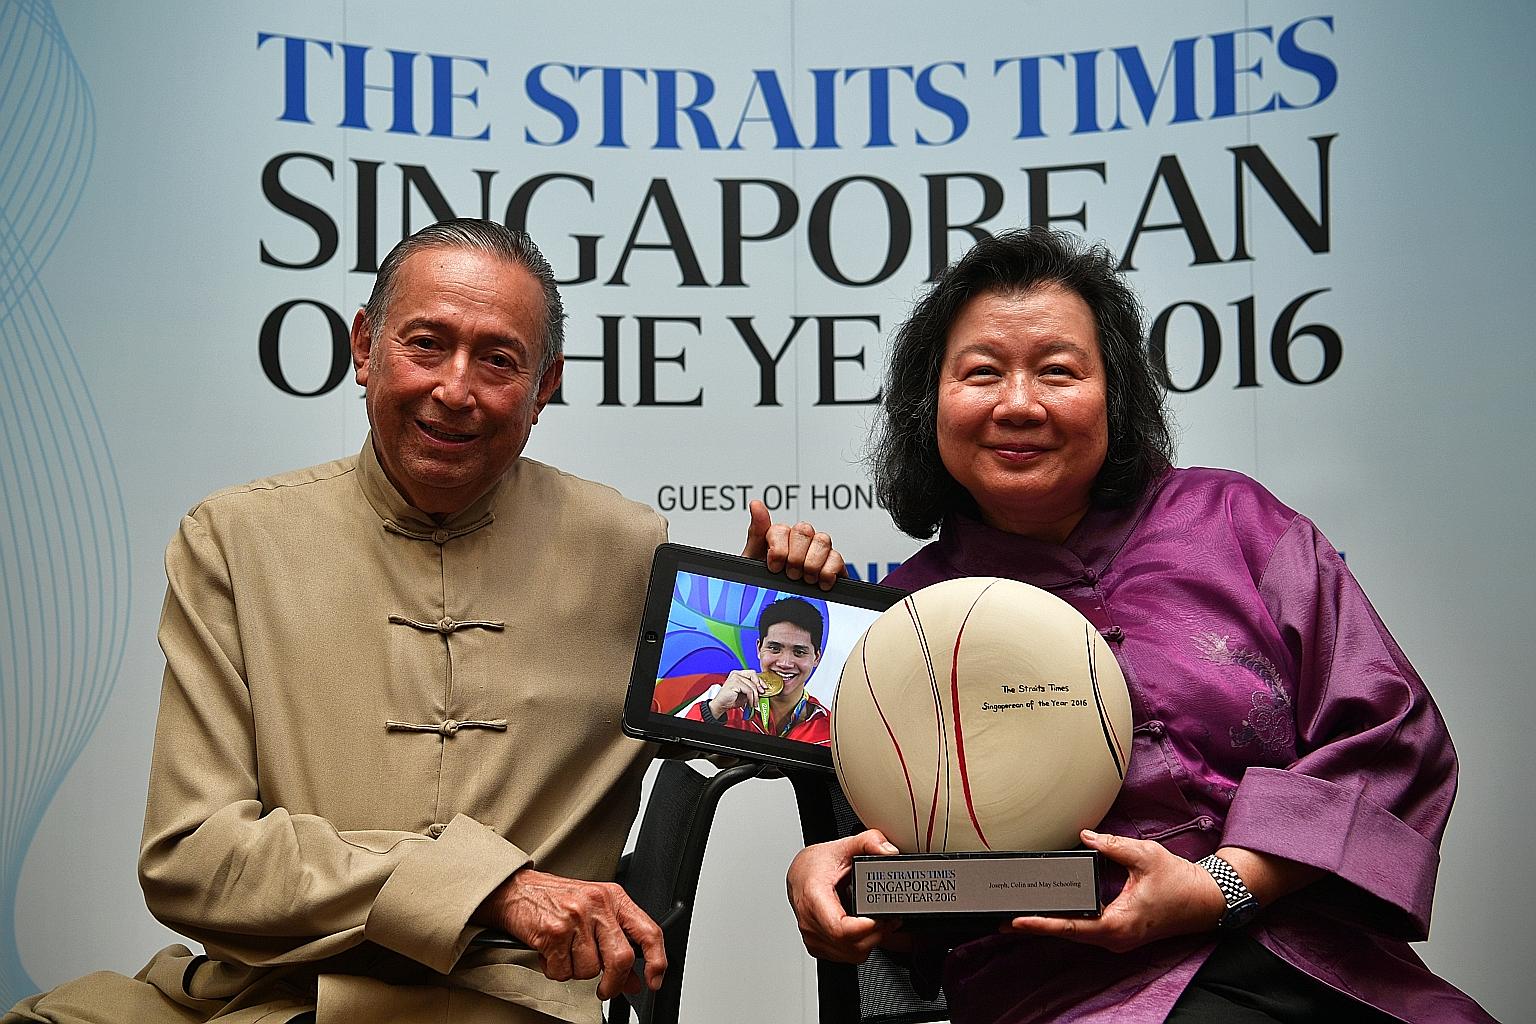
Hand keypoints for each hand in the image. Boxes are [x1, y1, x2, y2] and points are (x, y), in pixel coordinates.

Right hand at [475, 868, 665, 998]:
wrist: (515, 890)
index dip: (657, 961)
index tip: (654, 980)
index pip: (648, 931)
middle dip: (614, 983)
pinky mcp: (553, 931)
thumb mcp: (594, 914)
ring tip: (565, 952)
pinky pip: (562, 971)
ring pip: (589, 969)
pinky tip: (550, 952)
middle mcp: (598, 904)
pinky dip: (554, 970)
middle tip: (605, 989)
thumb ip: (617, 943)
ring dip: (575, 971)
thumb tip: (634, 979)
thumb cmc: (556, 900)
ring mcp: (576, 917)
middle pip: (621, 958)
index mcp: (614, 897)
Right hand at [710, 670, 765, 716]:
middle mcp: (736, 673)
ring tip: (753, 703)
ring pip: (752, 685)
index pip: (752, 673)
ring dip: (755, 696)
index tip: (764, 688)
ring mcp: (735, 677)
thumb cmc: (731, 699)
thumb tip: (761, 690)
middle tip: (760, 695)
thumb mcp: (744, 693)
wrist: (721, 705)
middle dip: (758, 686)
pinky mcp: (734, 683)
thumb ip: (751, 689)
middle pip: (753, 676)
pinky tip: (749, 703)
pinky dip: (751, 698)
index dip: (760, 681)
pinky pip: (748, 690)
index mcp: (738, 674)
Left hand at [742, 500, 844, 590]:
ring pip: (822, 540)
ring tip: (805, 579)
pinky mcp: (834, 566)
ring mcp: (818, 552)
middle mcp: (800, 542)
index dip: (778, 549)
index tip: (773, 566)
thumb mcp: (753, 562)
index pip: (781, 528)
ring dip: (811, 564)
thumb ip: (756, 532)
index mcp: (779, 538)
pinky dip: (827, 573)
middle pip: (804, 530)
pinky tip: (819, 583)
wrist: (779, 614)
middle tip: (790, 574)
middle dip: (795, 557)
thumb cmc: (766, 586)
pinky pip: (837, 558)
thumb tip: (756, 504)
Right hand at [786, 830, 902, 962]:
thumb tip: (889, 851)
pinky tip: (866, 929)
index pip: (841, 929)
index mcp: (814, 898)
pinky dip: (861, 945)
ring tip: (880, 921)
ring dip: (872, 941)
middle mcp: (810, 922)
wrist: (799, 874)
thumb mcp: (843, 846)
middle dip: (877, 933)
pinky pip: (847, 956)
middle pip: (852, 945)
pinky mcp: (818, 946)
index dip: (867, 928)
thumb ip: (869, 842)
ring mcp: (813, 937)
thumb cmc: (815, 865)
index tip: (882, 917)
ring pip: (852, 954)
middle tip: (890, 916)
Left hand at [999, 830, 1224, 952]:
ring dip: (1050, 925)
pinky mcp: (1119, 932)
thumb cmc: (1179, 881)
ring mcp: (1116, 938)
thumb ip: (1111, 845)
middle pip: (1068, 934)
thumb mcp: (1144, 855)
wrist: (1205, 900)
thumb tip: (1084, 835)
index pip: (1072, 927)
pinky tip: (1050, 913)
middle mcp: (1115, 938)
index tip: (1018, 921)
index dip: (1042, 924)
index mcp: (1118, 925)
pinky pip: (1087, 930)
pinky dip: (1066, 922)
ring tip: (1019, 917)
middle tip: (1005, 917)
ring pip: (1076, 934)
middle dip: (1037, 926)